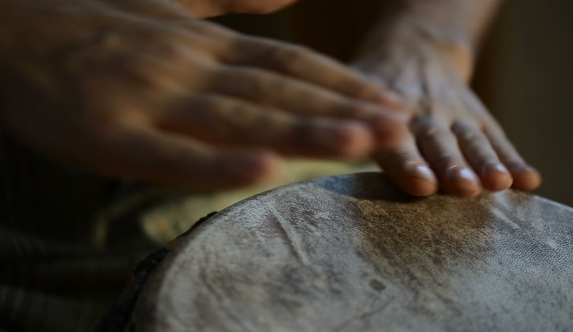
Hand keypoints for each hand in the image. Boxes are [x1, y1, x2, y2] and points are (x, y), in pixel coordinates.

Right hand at [0, 0, 403, 190]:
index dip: (344, 84)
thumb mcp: (167, 4)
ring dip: (303, 130)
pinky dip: (218, 165)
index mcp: (203, 43)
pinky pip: (171, 154)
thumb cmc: (88, 21)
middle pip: (280, 91)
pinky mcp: (107, 133)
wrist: (3, 27)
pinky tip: (263, 172)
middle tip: (401, 125)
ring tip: (360, 141)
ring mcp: (150, 98)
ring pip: (239, 117)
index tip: (389, 101)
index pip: (289, 65)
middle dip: (345, 108)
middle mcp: (188, 66)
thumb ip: (228, 1)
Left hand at [354, 23, 540, 196]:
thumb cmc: (373, 88)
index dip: (408, 164)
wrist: (412, 49)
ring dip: (485, 163)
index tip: (422, 184)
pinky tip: (528, 180)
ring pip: (471, 140)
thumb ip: (350, 125)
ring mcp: (453, 114)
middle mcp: (422, 115)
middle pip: (439, 143)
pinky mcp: (476, 114)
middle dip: (451, 166)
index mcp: (387, 117)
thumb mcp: (356, 96)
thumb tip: (326, 152)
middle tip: (463, 188)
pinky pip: (496, 136)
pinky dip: (512, 158)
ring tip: (499, 184)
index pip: (397, 144)